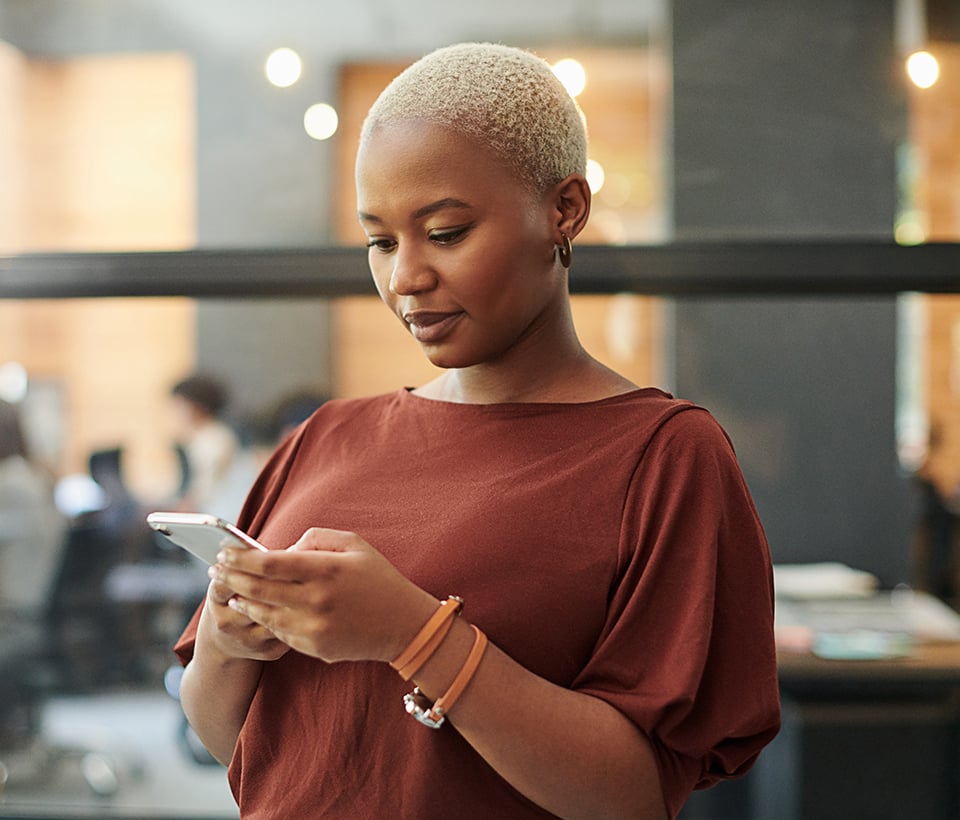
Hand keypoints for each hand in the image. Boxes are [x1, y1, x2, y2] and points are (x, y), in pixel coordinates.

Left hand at [211, 528, 438, 663]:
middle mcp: (316, 600)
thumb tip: (284, 548)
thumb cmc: (379, 578)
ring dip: (240, 599)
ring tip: (227, 590)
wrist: (404, 625)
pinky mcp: (314, 647)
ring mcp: (313, 627)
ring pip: (263, 613)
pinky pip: (279, 631)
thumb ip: (317, 539)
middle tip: (215, 569)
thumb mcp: (355, 545)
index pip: (269, 563)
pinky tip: (253, 608)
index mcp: (326, 569)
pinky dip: (262, 618)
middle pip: (258, 588)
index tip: (225, 551)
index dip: (241, 557)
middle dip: (231, 577)